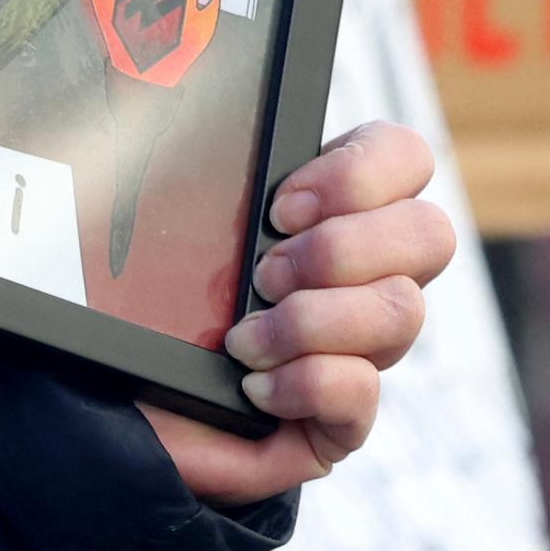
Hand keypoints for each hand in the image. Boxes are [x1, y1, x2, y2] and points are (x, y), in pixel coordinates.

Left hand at [145, 121, 452, 506]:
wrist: (118, 406)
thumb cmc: (145, 308)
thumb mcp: (167, 230)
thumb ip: (203, 184)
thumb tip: (188, 131)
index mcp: (334, 213)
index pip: (404, 158)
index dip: (361, 172)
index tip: (281, 206)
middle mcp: (366, 278)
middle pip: (431, 234)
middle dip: (343, 248)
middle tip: (264, 272)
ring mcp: (363, 351)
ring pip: (403, 312)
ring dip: (312, 320)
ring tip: (241, 338)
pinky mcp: (341, 419)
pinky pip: (362, 393)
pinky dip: (304, 383)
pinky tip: (254, 387)